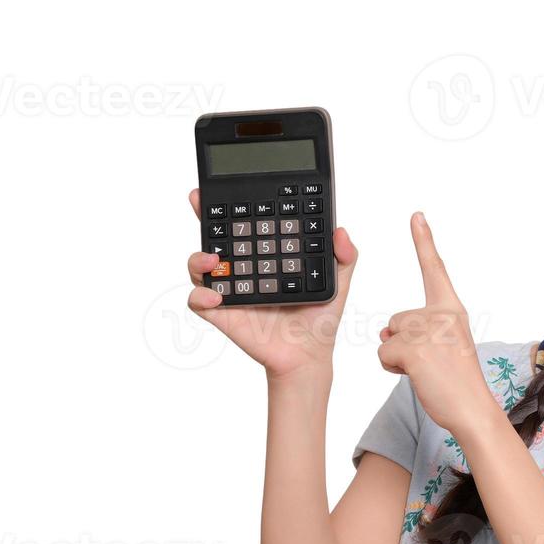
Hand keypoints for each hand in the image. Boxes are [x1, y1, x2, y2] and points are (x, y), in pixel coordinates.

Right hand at [185, 187, 356, 380]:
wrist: (309, 356)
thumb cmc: (319, 319)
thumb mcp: (337, 282)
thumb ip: (344, 256)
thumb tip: (340, 230)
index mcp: (267, 256)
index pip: (248, 224)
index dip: (235, 204)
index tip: (229, 187)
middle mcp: (244, 268)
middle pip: (217, 236)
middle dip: (204, 215)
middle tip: (199, 200)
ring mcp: (230, 290)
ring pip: (200, 266)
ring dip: (198, 257)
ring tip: (211, 258)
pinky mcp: (222, 314)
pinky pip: (199, 301)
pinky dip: (200, 295)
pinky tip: (214, 295)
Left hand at [377, 212, 493, 435]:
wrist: (472, 408)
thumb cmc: (457, 382)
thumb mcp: (443, 345)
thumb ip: (420, 329)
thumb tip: (386, 331)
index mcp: (452, 309)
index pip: (435, 269)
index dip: (424, 241)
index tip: (416, 216)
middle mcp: (442, 313)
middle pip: (398, 318)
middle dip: (403, 343)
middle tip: (431, 364)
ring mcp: (429, 329)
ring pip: (389, 337)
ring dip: (398, 358)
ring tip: (426, 371)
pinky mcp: (415, 348)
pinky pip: (384, 354)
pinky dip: (393, 369)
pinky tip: (417, 376)